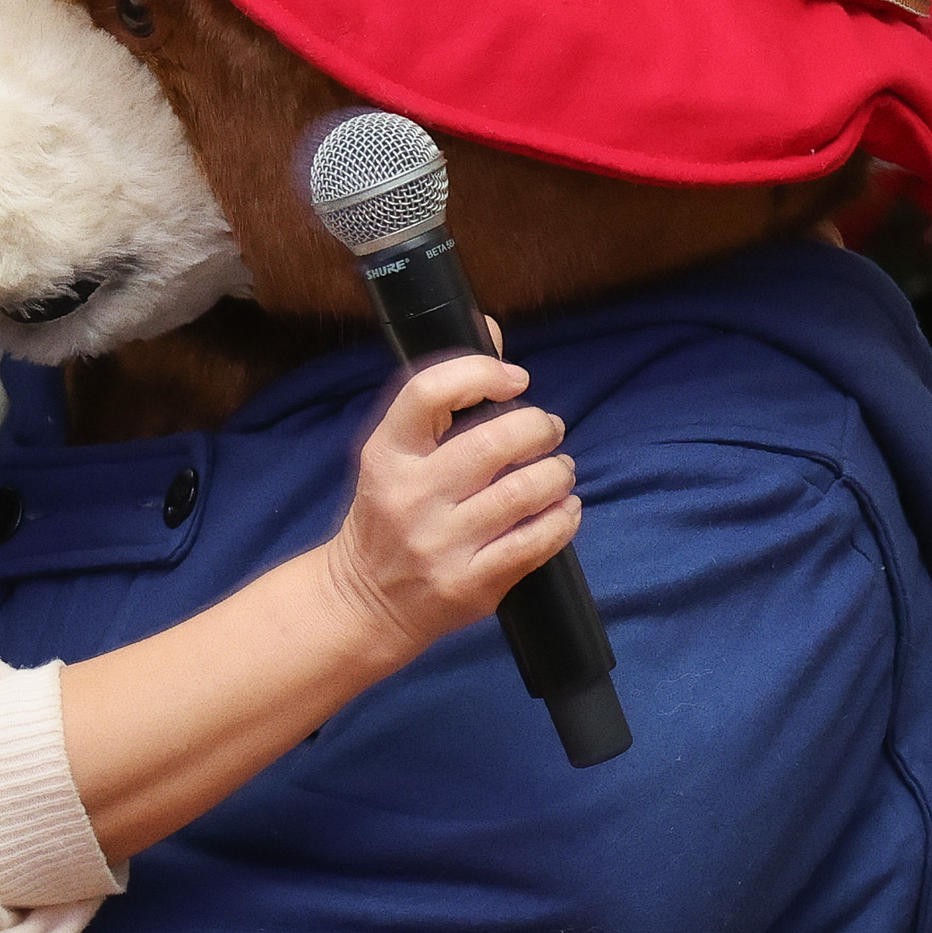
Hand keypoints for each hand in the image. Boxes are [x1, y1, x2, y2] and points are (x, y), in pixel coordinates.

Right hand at [321, 353, 581, 666]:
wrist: (365, 600)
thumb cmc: (388, 514)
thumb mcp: (394, 453)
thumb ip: (442, 399)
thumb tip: (493, 332)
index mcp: (387, 454)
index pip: (430, 391)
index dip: (483, 374)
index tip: (515, 381)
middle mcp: (411, 496)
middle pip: (495, 442)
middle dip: (539, 427)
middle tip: (549, 429)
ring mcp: (442, 544)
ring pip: (524, 492)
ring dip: (557, 472)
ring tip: (560, 470)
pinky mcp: (471, 583)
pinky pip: (535, 542)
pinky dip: (563, 518)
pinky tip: (566, 508)